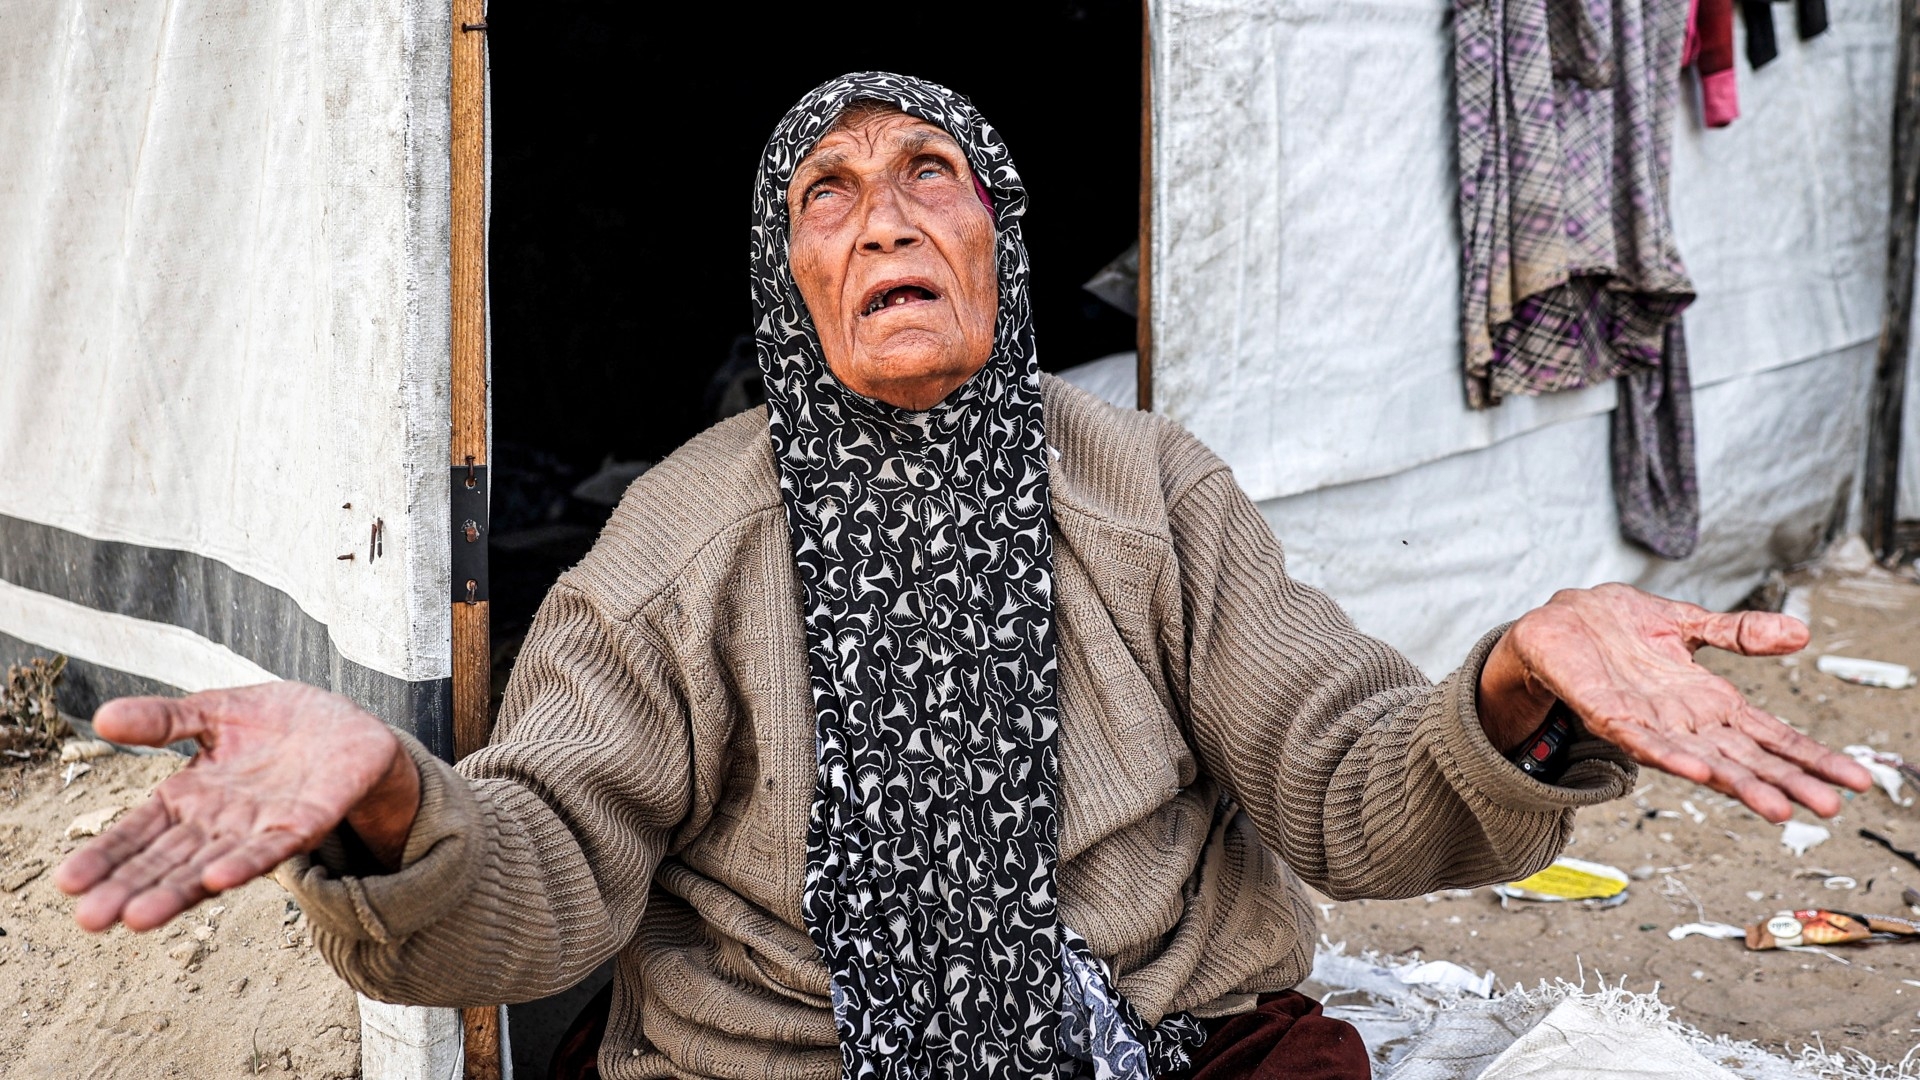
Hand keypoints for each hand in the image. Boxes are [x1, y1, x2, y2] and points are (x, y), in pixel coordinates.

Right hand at [53, 682, 420, 931]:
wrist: (349, 725)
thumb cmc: (278, 723)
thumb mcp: (215, 712)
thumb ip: (164, 720)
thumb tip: (101, 716)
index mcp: (191, 798)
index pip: (139, 832)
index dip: (106, 855)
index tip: (68, 881)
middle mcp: (220, 822)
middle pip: (167, 860)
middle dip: (129, 888)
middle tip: (90, 918)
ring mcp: (260, 827)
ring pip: (212, 865)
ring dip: (177, 891)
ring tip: (138, 917)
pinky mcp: (304, 822)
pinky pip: (272, 848)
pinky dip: (245, 864)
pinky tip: (216, 880)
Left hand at [1479, 583, 1871, 821]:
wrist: (1558, 621)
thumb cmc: (1620, 628)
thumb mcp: (1688, 623)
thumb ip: (1739, 633)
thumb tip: (1801, 632)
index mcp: (1710, 703)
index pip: (1770, 736)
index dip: (1809, 757)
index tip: (1852, 779)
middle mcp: (1685, 721)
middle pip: (1745, 758)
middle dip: (1786, 783)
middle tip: (1828, 808)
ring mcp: (1649, 723)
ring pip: (1700, 760)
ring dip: (1735, 784)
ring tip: (1776, 806)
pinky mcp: (1608, 714)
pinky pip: (1642, 741)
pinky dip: (1669, 756)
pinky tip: (1697, 771)